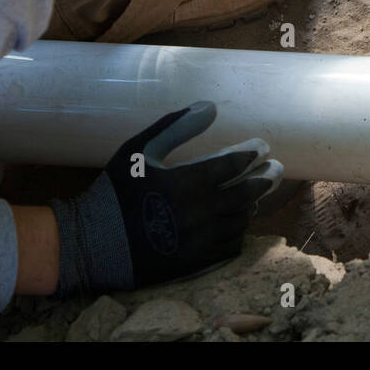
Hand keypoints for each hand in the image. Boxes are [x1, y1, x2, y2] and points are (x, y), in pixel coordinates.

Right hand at [49, 102, 280, 296]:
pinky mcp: (197, 263)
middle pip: (248, 193)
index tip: (262, 146)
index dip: (252, 153)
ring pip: (242, 220)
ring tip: (256, 192)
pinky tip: (238, 221)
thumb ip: (176, 126)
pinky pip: (231, 246)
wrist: (93, 245)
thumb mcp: (138, 149)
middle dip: (266, 177)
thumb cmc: (115, 191)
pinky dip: (239, 230)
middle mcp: (202, 213)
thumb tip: (210, 106)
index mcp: (189, 182)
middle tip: (275, 168)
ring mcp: (202, 241)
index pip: (235, 164)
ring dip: (253, 203)